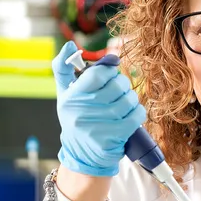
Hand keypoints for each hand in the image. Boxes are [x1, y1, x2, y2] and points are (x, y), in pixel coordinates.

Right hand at [53, 41, 145, 176]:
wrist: (82, 155)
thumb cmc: (76, 118)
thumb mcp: (65, 94)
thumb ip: (63, 68)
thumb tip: (69, 45)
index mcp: (72, 97)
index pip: (97, 73)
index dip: (109, 68)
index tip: (112, 69)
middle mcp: (83, 111)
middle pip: (117, 85)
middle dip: (122, 84)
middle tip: (119, 88)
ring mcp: (99, 125)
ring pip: (129, 99)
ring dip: (131, 98)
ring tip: (124, 102)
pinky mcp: (113, 137)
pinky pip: (136, 115)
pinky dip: (137, 112)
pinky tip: (131, 114)